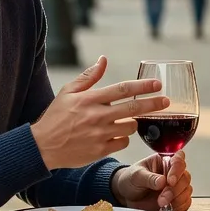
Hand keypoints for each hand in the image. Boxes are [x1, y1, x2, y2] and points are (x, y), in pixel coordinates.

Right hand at [31, 56, 166, 169]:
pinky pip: (123, 143)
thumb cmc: (56, 116)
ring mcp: (100, 134)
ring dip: (133, 122)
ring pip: (130, 127)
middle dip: (153, 104)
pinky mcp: (100, 150)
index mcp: (90, 99)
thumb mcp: (68, 92)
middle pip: (133, 109)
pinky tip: (117, 134)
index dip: (143, 87)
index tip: (157, 85)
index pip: (123, 90)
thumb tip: (104, 60)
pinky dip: (123, 138)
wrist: (43, 146)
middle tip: (166, 102)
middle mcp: (97, 116)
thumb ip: (89, 76)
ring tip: (128, 120)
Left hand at [112, 151, 192, 210]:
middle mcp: (173, 172)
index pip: (178, 159)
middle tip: (162, 198)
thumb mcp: (136, 176)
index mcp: (164, 161)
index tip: (169, 181)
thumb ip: (148, 178)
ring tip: (162, 204)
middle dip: (174, 190)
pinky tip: (170, 208)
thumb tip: (162, 181)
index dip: (177, 169)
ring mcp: (175, 186)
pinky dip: (180, 206)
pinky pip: (186, 202)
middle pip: (185, 177)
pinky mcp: (176, 199)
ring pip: (187, 190)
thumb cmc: (130, 180)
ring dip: (177, 199)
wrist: (126, 196)